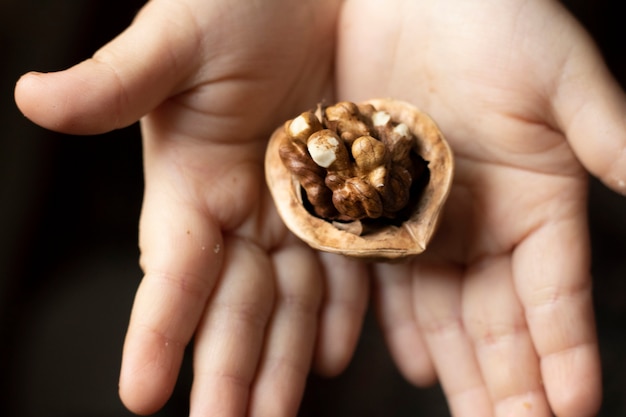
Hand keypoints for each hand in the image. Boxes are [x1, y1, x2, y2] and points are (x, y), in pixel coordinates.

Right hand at [15, 0, 368, 414]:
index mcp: (189, 182)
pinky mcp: (342, 200)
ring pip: (288, 302)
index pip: (171, 270)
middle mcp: (237, 210)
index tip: (141, 392)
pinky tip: (338, 352)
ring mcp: (291, 211)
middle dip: (225, 369)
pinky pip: (343, 267)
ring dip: (283, 361)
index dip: (155, 330)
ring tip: (276, 416)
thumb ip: (118, 82)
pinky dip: (342, 310)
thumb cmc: (237, 4)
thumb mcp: (175, 41)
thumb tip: (32, 98)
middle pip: (232, 303)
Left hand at [338, 0, 624, 414]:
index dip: (567, 350)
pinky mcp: (376, 208)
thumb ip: (609, 142)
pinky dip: (399, 324)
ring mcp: (429, 221)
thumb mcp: (562, 79)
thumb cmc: (493, 19)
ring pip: (445, 313)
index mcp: (539, 200)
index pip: (557, 294)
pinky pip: (387, 279)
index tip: (573, 407)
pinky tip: (412, 364)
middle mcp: (485, 223)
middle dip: (510, 381)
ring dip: (459, 369)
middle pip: (500, 320)